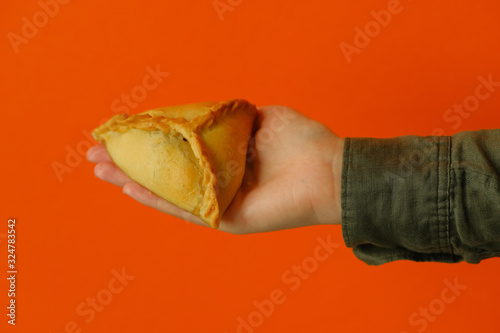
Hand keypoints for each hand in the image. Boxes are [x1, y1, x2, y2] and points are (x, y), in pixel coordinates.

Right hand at [87, 105, 343, 233]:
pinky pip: (184, 209)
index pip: (179, 149)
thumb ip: (233, 116)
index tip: (122, 130)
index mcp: (226, 158)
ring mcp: (219, 201)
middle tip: (97, 152)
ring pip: (167, 191)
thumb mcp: (263, 116)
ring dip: (132, 180)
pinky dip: (156, 199)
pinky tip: (130, 188)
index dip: (150, 140)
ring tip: (101, 168)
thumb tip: (210, 111)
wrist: (328, 169)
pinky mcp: (224, 219)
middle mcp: (218, 180)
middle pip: (166, 172)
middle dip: (131, 162)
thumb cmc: (302, 140)